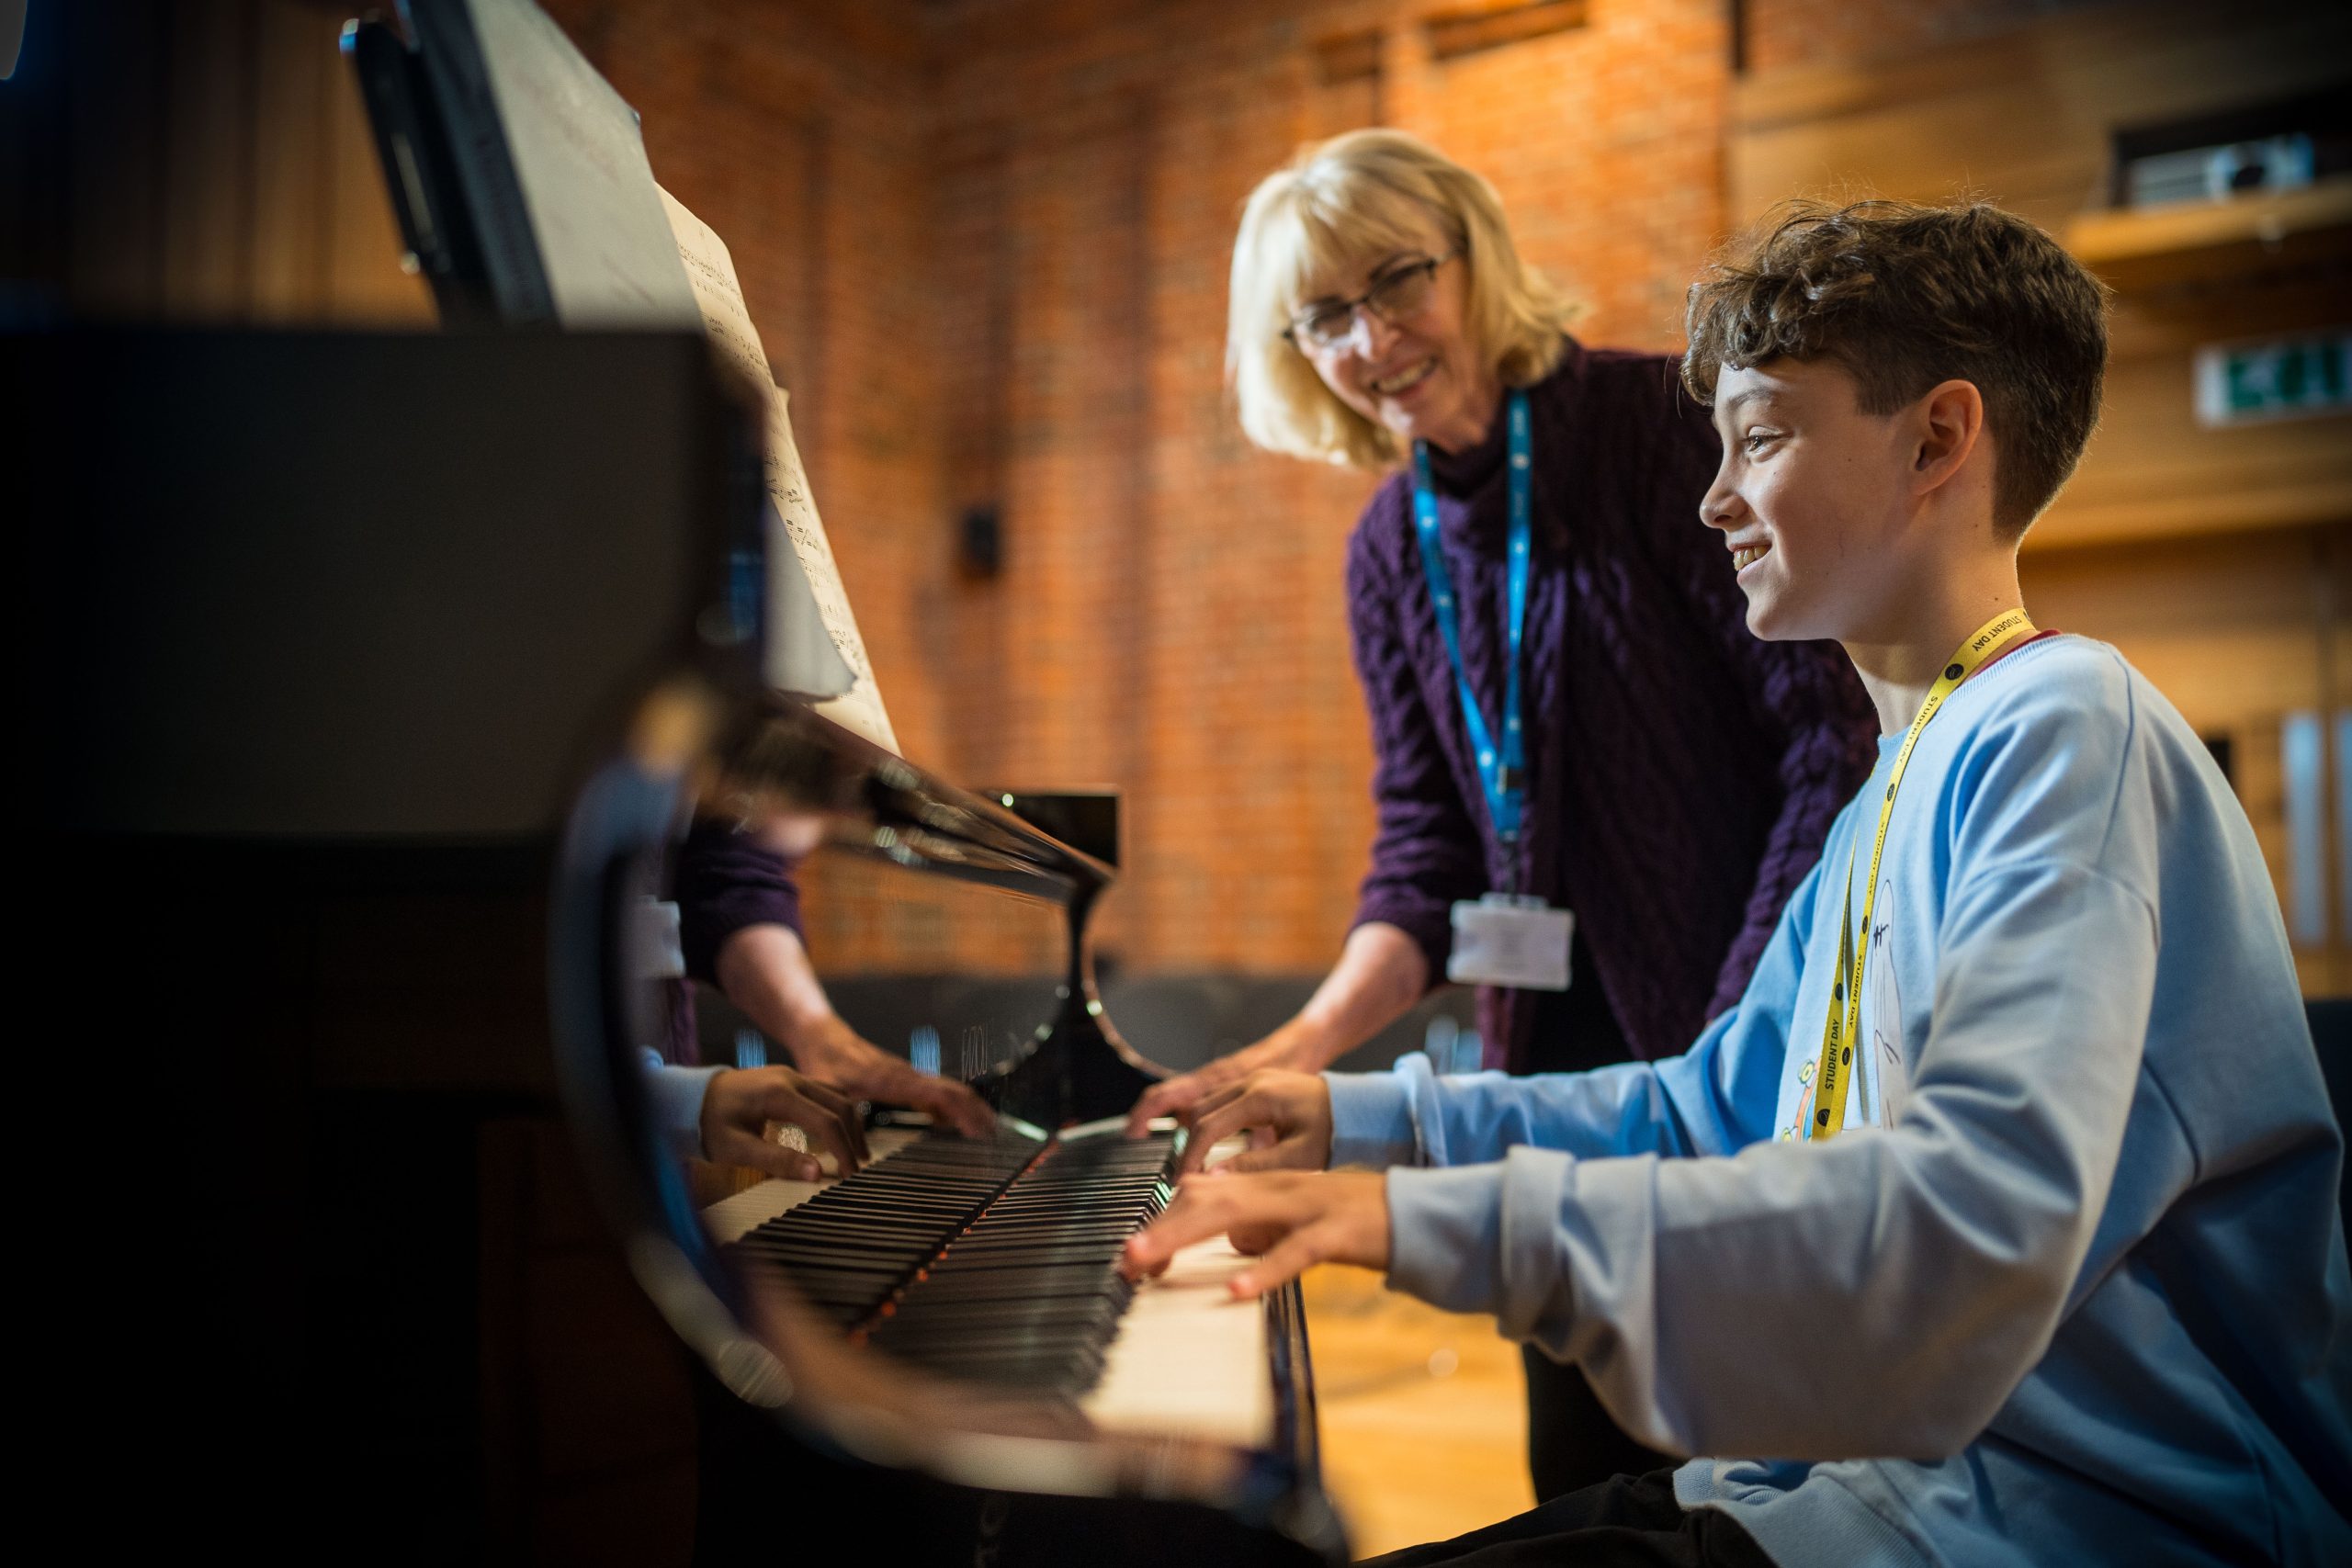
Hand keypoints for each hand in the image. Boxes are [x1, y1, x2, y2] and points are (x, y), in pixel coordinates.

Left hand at [701, 1065, 867, 1181]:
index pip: (826, 1121)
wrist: (688, 1097)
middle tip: (859, 1166)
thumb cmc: (708, 1123)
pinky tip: (838, 1131)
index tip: (849, 1174)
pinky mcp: (788, 1079)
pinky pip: (824, 1091)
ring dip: (850, 1122)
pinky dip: (838, 1111)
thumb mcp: (736, 1149)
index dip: (842, 1149)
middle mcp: (790, 1078)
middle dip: (853, 1136)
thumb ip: (777, 1160)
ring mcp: (790, 1075)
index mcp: (778, 1093)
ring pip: (836, 1094)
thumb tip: (816, 1173)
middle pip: (840, 1104)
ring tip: (856, 1151)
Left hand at [789, 1014, 995, 1136]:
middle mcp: (908, 1075)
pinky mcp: (904, 1080)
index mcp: (895, 1079)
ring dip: (969, 1109)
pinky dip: (951, 1107)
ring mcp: (908, 1076)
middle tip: (994, 1138)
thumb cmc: (824, 1063)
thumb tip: (854, 1156)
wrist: (822, 1036)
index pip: (941, 1094)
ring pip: (948, 1091)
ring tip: (985, 1133)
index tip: (979, 1131)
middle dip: (977, 1113)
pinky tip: (954, 1124)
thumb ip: (840, 1123)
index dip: (964, 1112)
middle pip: (954, 1092)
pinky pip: (935, 1092)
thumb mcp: (827, 1094)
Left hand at [1120, 1170, 1389, 1299]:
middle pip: (1208, 1197)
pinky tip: (1235, 1289)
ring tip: (1152, 1261)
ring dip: (1188, 1236)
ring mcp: (1309, 1207)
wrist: (1419, 1211)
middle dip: (1162, 1226)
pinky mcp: (1337, 1232)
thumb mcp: (1299, 1224)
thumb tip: (1230, 1253)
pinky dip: (1263, 1270)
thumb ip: (1264, 1232)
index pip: (1205, 1191)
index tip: (1135, 1252)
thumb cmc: (1357, 1224)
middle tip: (1126, 1259)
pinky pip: (1295, 1252)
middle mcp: (1282, 1188)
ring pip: (1238, 1214)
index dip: (1165, 1218)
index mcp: (1270, 1186)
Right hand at [1177, 1070, 1332, 1175]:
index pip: (1208, 1126)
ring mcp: (1254, 1078)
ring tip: (1194, 1165)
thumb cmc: (1336, 1131)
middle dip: (1188, 1145)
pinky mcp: (1259, 1083)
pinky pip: (1222, 1100)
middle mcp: (1252, 1080)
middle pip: (1200, 1111)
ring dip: (1197, 1132)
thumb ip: (1255, 1167)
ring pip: (1208, 1102)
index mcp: (1260, 1096)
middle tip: (1184, 1177)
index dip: (1191, 1156)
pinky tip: (1212, 1147)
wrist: (1358, 1107)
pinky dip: (1211, 1122)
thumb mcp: (1300, 1157)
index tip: (1184, 1182)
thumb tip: (1213, 1178)